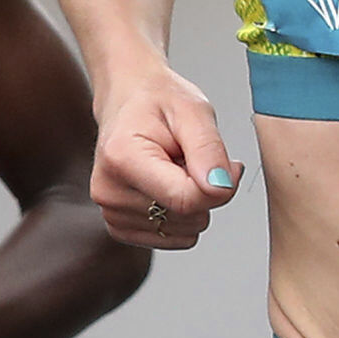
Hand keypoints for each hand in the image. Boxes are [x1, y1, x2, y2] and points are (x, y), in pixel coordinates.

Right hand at [90, 65, 241, 248]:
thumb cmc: (157, 101)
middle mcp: (109, 191)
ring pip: (184, 231)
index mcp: (122, 158)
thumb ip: (208, 151)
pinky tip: (167, 184)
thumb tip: (221, 188)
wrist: (127, 100)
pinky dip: (180, 214)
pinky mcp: (119, 226)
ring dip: (191, 201)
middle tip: (189, 157)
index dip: (220, 187)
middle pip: (187, 218)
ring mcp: (111, 212)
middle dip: (203, 190)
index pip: (186, 200)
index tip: (229, 165)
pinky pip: (172, 237)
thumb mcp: (193, 111)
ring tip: (175, 167)